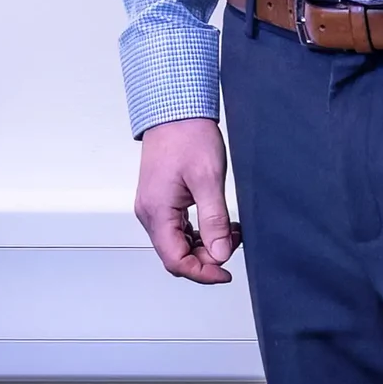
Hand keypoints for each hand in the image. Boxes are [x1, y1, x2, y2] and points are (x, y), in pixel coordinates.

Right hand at [135, 116, 241, 282]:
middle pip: (175, 255)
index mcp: (157, 212)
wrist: (175, 110)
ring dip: (205, 245)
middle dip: (206, 258)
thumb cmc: (188, 136)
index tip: (226, 272)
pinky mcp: (161, 200)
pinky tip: (218, 222)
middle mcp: (149, 213)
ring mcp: (153, 207)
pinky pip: (178, 228)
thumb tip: (219, 254)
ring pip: (177, 243)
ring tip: (230, 230)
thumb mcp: (208, 179)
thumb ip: (214, 220)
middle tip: (233, 243)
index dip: (203, 273)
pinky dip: (199, 232)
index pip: (175, 261)